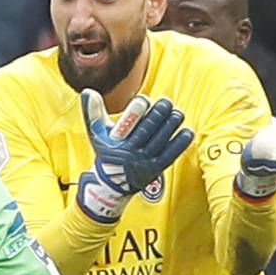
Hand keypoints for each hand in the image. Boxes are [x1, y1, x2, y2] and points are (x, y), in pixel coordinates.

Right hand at [75, 90, 193, 222]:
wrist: (112, 184)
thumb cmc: (107, 151)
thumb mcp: (97, 133)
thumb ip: (92, 112)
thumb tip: (88, 91)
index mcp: (115, 142)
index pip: (127, 123)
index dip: (137, 110)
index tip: (144, 100)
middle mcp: (130, 152)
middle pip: (148, 129)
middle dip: (158, 113)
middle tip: (166, 102)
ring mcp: (144, 161)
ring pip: (161, 139)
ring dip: (171, 124)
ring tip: (177, 113)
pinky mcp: (156, 168)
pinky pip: (171, 154)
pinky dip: (180, 142)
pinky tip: (187, 131)